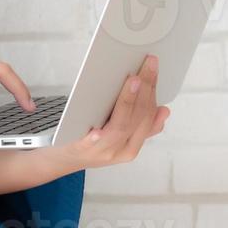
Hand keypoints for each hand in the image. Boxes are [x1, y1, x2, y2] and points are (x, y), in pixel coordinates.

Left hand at [51, 53, 168, 170]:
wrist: (63, 161)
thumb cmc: (91, 144)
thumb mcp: (120, 140)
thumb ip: (142, 127)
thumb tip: (164, 111)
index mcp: (132, 147)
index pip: (149, 116)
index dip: (153, 91)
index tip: (154, 68)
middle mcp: (120, 151)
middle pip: (138, 119)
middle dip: (145, 89)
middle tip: (146, 66)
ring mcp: (102, 151)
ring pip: (121, 126)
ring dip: (129, 101)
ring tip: (134, 81)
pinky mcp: (82, 150)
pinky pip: (92, 143)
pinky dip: (98, 136)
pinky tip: (99, 129)